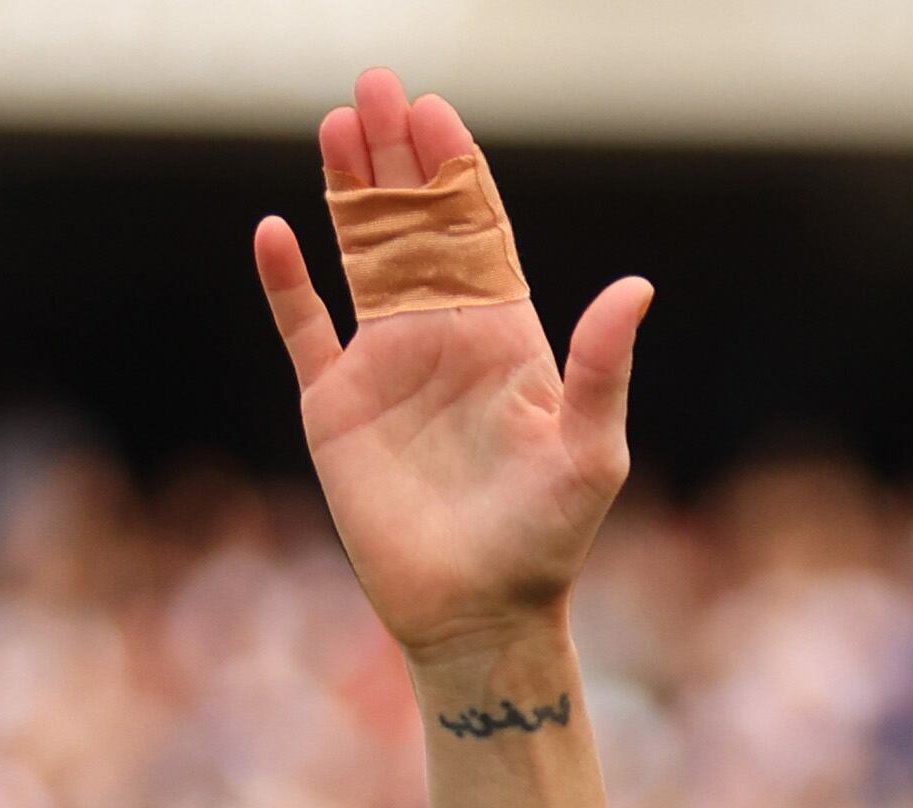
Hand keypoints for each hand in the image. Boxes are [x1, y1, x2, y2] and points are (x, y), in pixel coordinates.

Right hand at [252, 68, 650, 660]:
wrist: (479, 615)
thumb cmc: (547, 542)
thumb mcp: (589, 452)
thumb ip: (602, 367)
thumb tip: (638, 286)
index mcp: (507, 340)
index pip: (479, 235)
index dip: (457, 173)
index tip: (437, 113)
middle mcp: (445, 339)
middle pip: (416, 227)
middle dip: (397, 158)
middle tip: (376, 86)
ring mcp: (387, 367)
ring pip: (361, 258)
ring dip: (348, 194)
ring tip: (334, 124)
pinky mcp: (336, 406)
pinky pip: (303, 329)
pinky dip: (286, 285)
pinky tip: (273, 231)